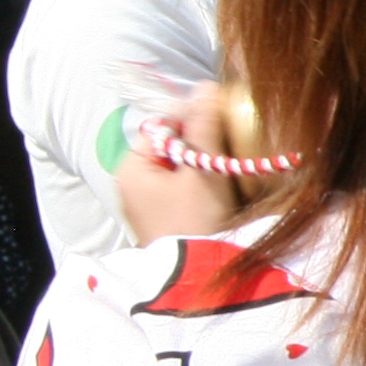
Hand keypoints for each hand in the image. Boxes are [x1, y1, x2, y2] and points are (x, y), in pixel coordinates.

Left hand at [115, 83, 249, 241]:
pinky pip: (182, 189)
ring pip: (179, 168)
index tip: (226, 114)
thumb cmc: (197, 220)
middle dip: (202, 140)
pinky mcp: (163, 221)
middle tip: (234, 140)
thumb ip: (204, 126)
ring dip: (205, 162)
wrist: (199, 279)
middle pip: (171, 147)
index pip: (162, 125)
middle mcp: (131, 184)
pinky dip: (202, 183)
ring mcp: (146, 206)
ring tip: (233, 162)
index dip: (194, 116)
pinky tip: (224, 187)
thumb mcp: (203, 169)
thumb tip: (205, 86)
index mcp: (131, 167)